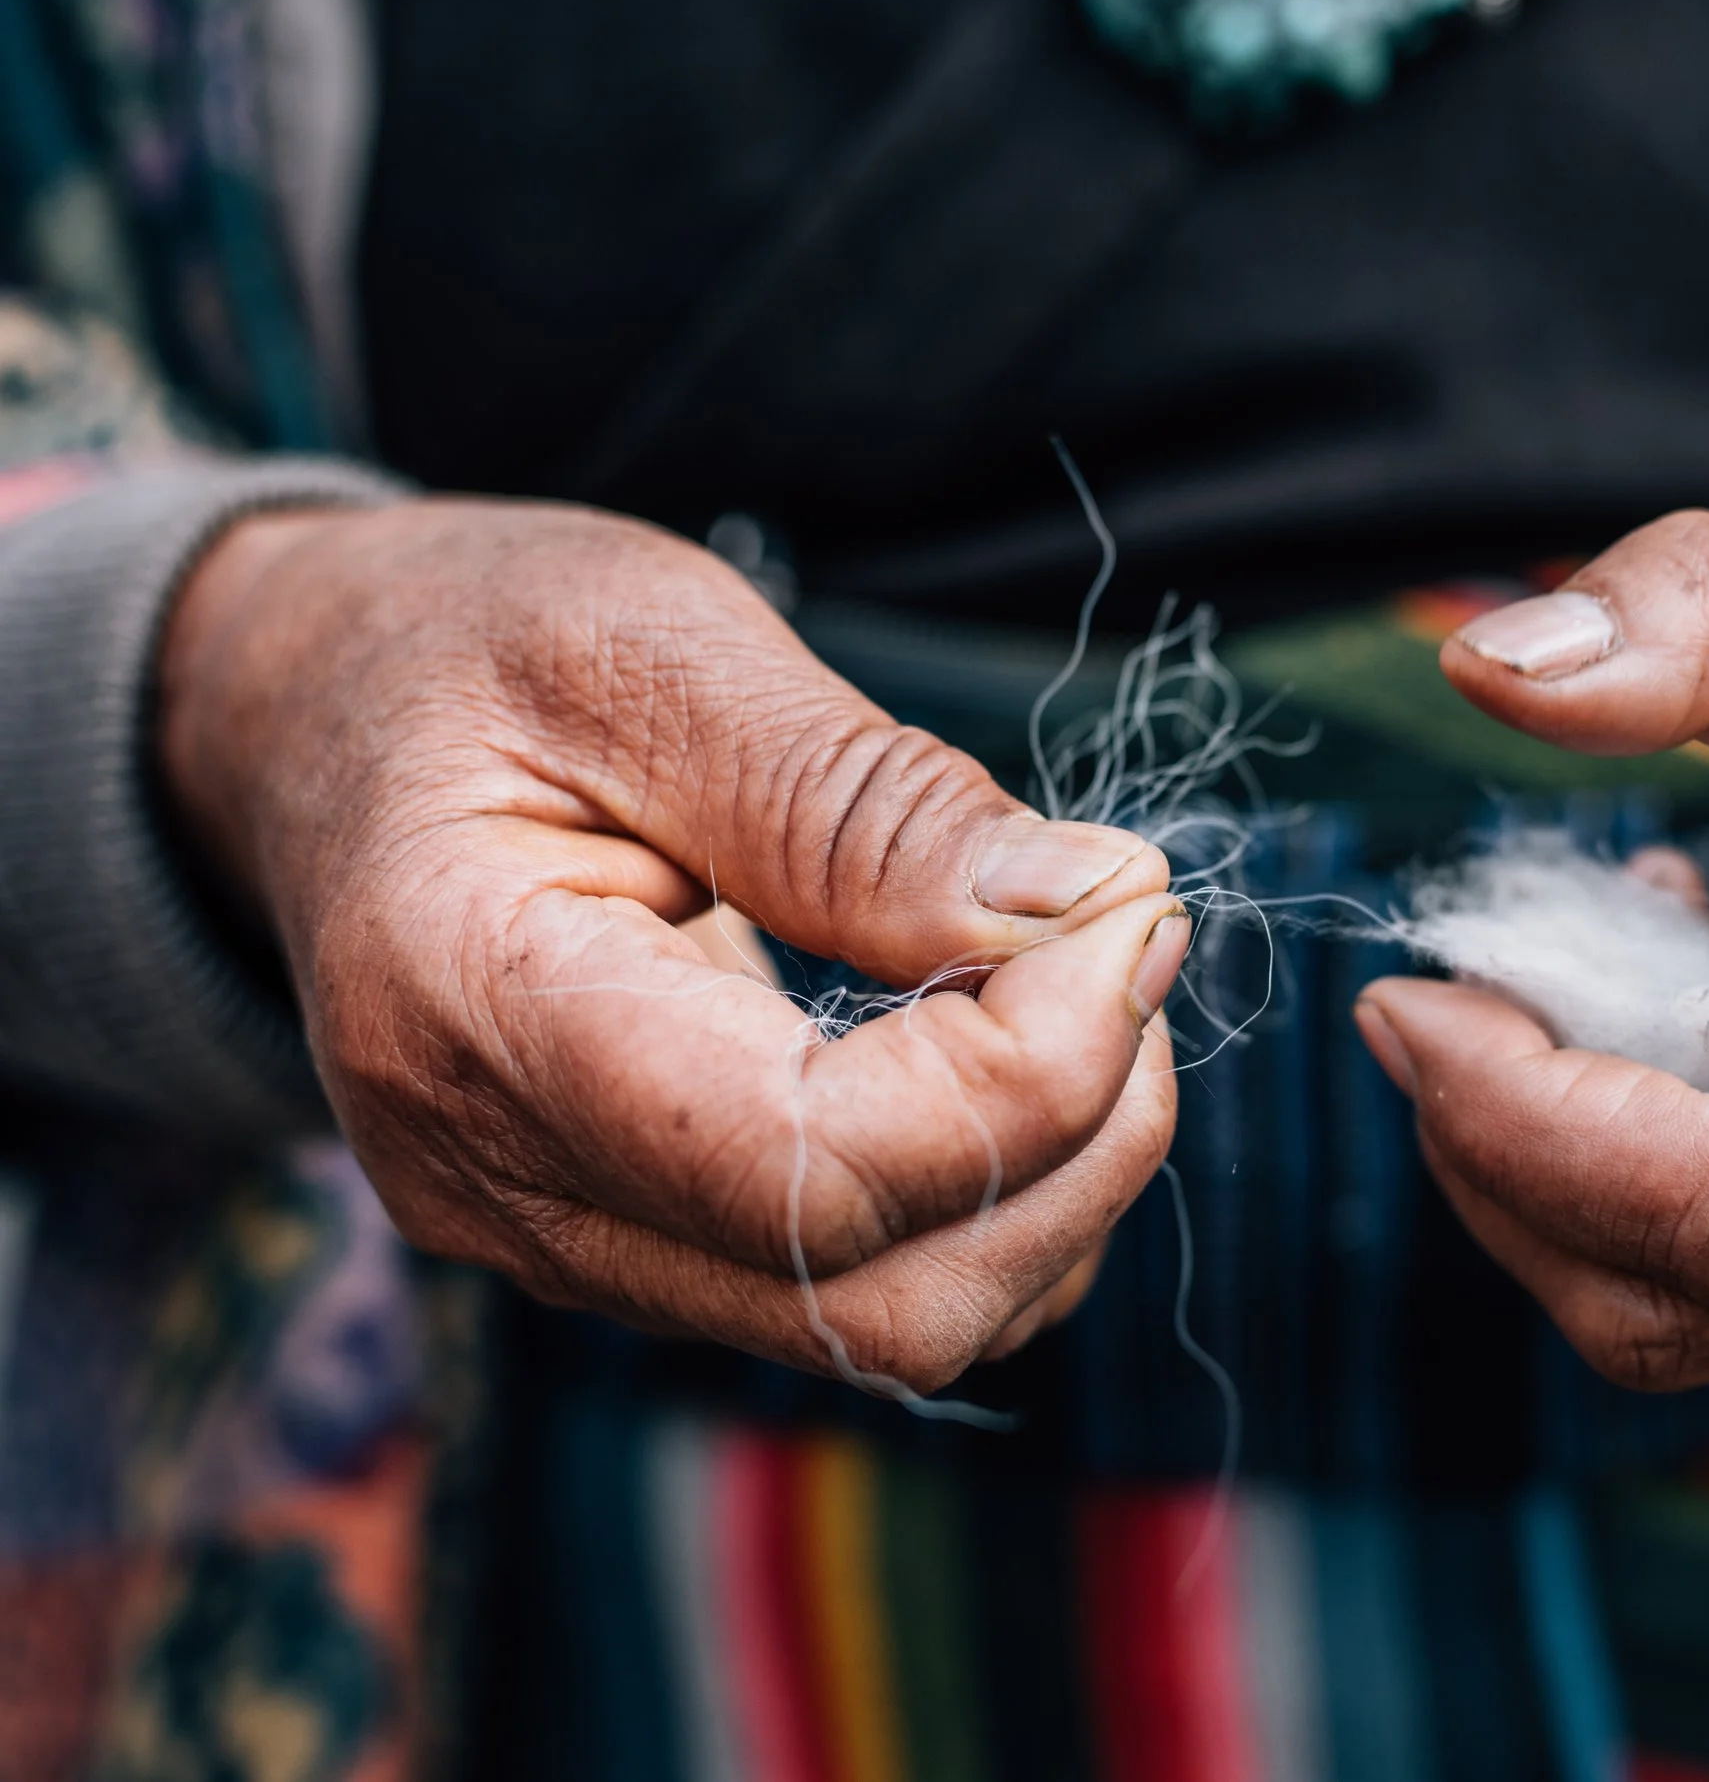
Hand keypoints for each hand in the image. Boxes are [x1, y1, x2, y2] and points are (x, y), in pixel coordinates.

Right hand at [160, 498, 1185, 1388]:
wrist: (316, 725)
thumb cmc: (467, 651)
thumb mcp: (651, 646)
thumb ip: (862, 800)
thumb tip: (1091, 909)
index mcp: (468, 1008)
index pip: (804, 1168)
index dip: (1023, 1068)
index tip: (1124, 911)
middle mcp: (501, 1184)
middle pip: (871, 1299)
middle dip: (1070, 1141)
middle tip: (1129, 946)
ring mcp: (562, 1240)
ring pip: (888, 1325)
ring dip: (1053, 1177)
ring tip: (1079, 983)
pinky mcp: (632, 1244)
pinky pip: (862, 1291)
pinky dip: (994, 1194)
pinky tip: (1004, 1046)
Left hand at [1355, 512, 1708, 1409]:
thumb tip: (1485, 665)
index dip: (1526, 1120)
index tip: (1412, 995)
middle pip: (1684, 1306)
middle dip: (1511, 1161)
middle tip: (1448, 999)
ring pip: (1705, 1333)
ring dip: (1576, 1181)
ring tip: (1586, 991)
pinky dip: (1660, 1208)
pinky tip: (1685, 1051)